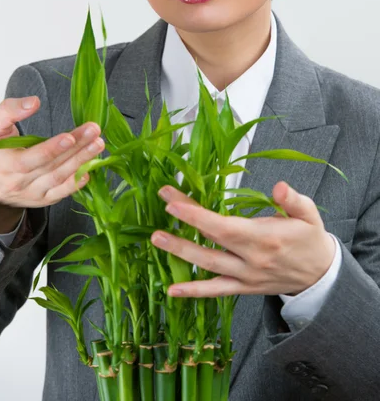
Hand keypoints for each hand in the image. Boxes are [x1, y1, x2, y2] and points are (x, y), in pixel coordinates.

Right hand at [0, 96, 104, 208]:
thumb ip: (10, 110)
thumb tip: (34, 102)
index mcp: (4, 165)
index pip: (32, 158)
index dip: (52, 148)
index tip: (70, 137)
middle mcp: (18, 183)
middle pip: (52, 166)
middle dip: (76, 148)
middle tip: (95, 132)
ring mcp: (31, 194)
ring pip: (60, 179)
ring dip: (82, 162)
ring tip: (98, 144)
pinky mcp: (41, 200)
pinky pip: (61, 193)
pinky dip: (76, 183)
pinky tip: (90, 169)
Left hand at [151, 181, 335, 297]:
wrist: (320, 276)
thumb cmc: (310, 239)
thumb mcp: (309, 215)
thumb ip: (293, 200)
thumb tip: (279, 187)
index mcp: (265, 238)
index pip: (224, 226)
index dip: (197, 215)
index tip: (174, 202)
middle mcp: (251, 260)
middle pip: (211, 240)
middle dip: (184, 224)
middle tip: (163, 207)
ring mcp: (245, 276)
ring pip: (208, 266)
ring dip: (181, 252)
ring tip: (157, 239)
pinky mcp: (243, 287)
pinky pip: (216, 291)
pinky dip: (193, 292)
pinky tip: (172, 291)